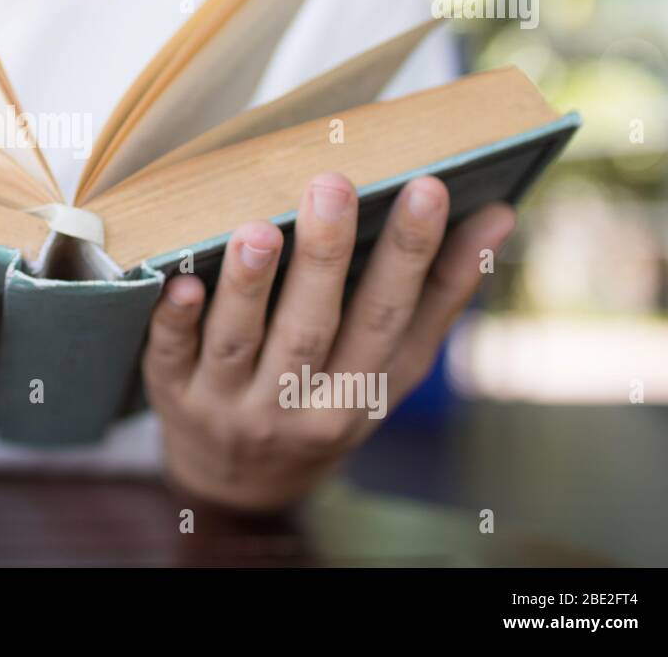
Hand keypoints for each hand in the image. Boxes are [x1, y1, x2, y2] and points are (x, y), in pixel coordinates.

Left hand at [144, 172, 514, 511]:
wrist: (240, 483)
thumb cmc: (326, 400)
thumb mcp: (389, 368)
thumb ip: (438, 296)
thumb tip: (498, 217)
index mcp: (359, 393)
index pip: (389, 318)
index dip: (413, 256)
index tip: (430, 188)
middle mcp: (296, 406)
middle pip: (313, 328)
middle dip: (325, 256)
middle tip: (332, 184)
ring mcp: (229, 404)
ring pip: (242, 341)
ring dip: (249, 285)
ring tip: (260, 229)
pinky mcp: (173, 396)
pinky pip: (170, 357)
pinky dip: (175, 321)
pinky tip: (181, 281)